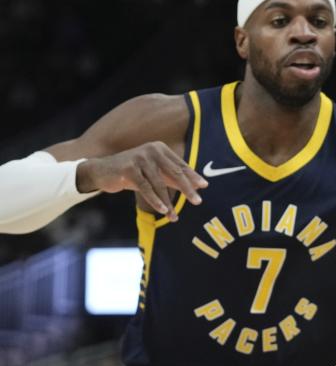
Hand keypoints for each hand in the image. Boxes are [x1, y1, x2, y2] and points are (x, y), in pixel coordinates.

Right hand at [76, 141, 206, 221]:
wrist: (102, 171)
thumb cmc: (132, 173)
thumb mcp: (154, 173)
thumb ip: (173, 177)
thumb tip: (198, 185)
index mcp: (160, 149)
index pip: (180, 165)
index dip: (192, 176)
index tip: (204, 186)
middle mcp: (152, 150)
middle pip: (174, 173)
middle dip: (187, 189)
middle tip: (198, 201)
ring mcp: (140, 158)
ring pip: (159, 184)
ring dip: (168, 202)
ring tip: (174, 216)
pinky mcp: (129, 169)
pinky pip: (146, 188)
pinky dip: (155, 200)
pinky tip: (162, 210)